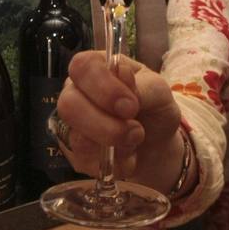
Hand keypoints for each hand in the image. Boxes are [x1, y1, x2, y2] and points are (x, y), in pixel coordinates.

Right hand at [55, 51, 185, 191]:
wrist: (157, 143)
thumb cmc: (154, 108)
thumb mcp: (159, 92)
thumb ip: (142, 85)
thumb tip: (122, 75)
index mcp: (95, 68)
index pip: (82, 67)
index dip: (103, 87)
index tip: (131, 106)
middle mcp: (76, 93)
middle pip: (69, 105)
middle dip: (105, 123)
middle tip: (136, 130)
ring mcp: (73, 125)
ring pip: (77, 137)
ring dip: (114, 143)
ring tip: (136, 140)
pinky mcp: (76, 154)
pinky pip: (86, 161)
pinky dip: (114, 162)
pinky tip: (128, 155)